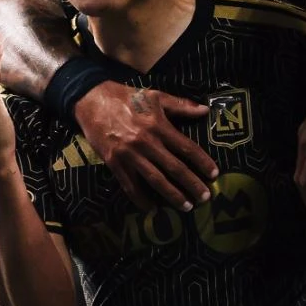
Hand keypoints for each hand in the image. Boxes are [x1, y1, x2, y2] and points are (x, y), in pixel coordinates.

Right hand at [74, 83, 216, 210]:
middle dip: (192, 184)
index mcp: (158, 126)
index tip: (214, 174)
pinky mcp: (114, 163)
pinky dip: (141, 200)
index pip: (186, 147)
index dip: (202, 162)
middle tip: (205, 198)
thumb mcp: (155, 95)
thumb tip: (205, 111)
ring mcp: (129, 155)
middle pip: (174, 168)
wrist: (91, 100)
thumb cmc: (126, 97)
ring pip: (155, 180)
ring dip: (172, 195)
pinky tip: (152, 209)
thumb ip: (181, 105)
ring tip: (186, 206)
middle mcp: (146, 142)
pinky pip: (130, 186)